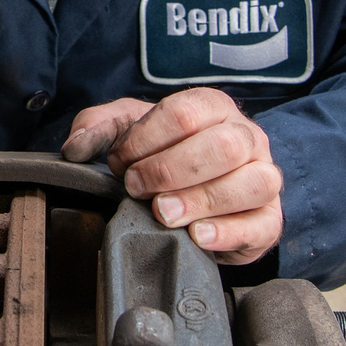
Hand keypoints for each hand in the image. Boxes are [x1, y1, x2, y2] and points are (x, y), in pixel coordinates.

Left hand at [62, 88, 282, 265]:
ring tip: (165, 214)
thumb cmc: (165, 156)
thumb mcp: (128, 131)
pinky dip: (229, 232)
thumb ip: (99, 127)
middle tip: (138, 189)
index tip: (120, 163)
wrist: (199, 196)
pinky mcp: (269, 220)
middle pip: (223, 146)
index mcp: (214, 108)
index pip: (186, 113)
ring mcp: (264, 177)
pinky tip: (198, 237)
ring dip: (201, 200)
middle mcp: (247, 138)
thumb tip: (75, 147)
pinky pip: (263, 224)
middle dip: (172, 170)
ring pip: (252, 183)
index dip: (146, 140)